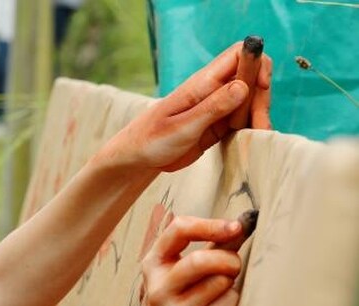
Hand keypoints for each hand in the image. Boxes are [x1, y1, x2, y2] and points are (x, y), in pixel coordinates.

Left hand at [97, 41, 272, 172]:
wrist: (137, 158)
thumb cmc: (152, 139)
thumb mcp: (182, 126)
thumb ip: (212, 107)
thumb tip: (243, 85)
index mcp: (202, 83)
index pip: (238, 55)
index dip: (256, 63)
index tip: (260, 86)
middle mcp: (213, 91)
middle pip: (251, 79)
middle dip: (261, 98)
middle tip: (259, 125)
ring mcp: (217, 108)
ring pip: (250, 100)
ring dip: (259, 115)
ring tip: (257, 135)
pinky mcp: (218, 125)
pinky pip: (243, 119)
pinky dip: (251, 128)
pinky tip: (251, 139)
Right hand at [141, 216, 242, 305]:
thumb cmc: (188, 292)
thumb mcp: (190, 264)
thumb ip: (216, 241)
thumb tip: (248, 219)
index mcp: (153, 264)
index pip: (179, 229)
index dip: (211, 224)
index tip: (235, 227)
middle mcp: (157, 288)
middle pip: (199, 260)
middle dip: (227, 259)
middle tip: (234, 265)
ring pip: (218, 282)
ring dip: (230, 280)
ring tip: (222, 286)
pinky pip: (228, 303)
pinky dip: (232, 300)